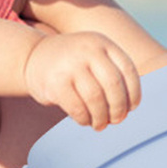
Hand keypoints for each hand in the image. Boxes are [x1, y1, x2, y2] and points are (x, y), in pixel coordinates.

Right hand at [23, 32, 140, 129]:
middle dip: (118, 108)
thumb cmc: (72, 64)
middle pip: (113, 85)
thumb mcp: (93, 55)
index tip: (131, 107)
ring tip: (100, 124)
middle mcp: (87, 50)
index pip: (127, 70)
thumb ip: (111, 72)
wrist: (33, 55)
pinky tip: (84, 121)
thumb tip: (128, 108)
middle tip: (117, 120)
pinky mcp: (55, 82)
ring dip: (101, 117)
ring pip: (96, 99)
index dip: (134, 93)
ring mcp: (70, 65)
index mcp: (102, 43)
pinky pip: (77, 108)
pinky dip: (84, 119)